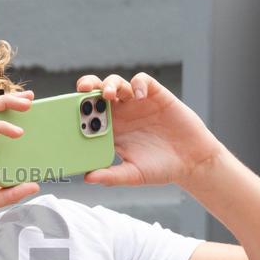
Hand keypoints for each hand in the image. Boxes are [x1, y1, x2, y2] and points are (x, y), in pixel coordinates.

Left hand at [75, 73, 226, 188]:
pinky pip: (143, 81)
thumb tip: (88, 178)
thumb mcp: (133, 174)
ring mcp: (138, 103)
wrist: (192, 162)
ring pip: (118, 83)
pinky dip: (138, 84)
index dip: (76, 109)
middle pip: (98, 92)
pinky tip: (139, 96)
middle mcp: (121, 113)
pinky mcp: (156, 95)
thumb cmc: (160, 169)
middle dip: (89, 87)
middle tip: (83, 90)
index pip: (87, 114)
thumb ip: (111, 176)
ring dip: (111, 84)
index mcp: (110, 130)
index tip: (67, 111)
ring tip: (109, 94)